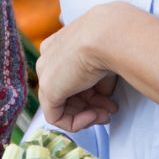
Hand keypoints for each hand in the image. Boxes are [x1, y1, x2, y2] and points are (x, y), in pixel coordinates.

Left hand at [37, 9, 118, 130]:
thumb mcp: (105, 60)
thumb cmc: (112, 42)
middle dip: (91, 105)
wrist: (109, 36)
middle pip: (67, 92)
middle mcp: (48, 57)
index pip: (72, 76)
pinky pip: (56, 117)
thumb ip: (99, 79)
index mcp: (60, 46)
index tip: (110, 98)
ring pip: (62, 106)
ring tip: (107, 114)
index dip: (92, 92)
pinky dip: (76, 122)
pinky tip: (94, 116)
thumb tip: (103, 95)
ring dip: (87, 114)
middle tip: (110, 111)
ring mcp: (45, 73)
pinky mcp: (48, 90)